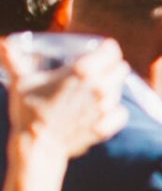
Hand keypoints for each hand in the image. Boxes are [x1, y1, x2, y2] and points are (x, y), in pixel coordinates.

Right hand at [2, 39, 126, 163]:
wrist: (37, 146)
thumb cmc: (28, 111)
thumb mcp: (21, 81)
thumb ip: (15, 60)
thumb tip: (3, 44)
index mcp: (82, 71)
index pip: (111, 50)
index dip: (106, 49)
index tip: (100, 51)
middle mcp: (99, 87)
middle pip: (120, 68)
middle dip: (110, 67)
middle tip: (97, 70)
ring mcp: (106, 108)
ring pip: (119, 89)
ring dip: (109, 88)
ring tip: (91, 91)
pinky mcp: (107, 126)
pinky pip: (121, 112)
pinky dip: (113, 110)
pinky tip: (100, 109)